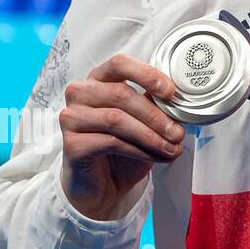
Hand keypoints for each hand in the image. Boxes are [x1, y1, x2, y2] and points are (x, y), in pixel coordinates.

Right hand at [59, 54, 184, 220]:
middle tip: (178, 132)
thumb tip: (178, 100)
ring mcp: (71, 118)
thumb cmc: (124, 146)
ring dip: (151, 135)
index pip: (119, 64)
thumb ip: (155, 104)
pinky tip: (155, 156)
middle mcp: (81, 94)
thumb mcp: (144, 121)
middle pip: (121, 94)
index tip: (171, 92)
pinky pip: (110, 142)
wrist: (103, 184)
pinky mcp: (71, 144)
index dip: (147, 75)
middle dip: (156, 115)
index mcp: (99, 80)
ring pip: (117, 119)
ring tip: (172, 147)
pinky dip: (139, 150)